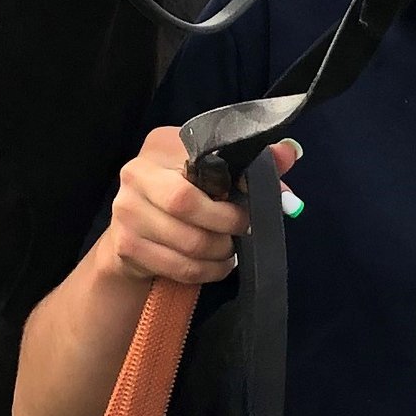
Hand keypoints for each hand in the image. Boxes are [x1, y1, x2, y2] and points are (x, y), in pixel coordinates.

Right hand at [102, 126, 297, 288]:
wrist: (132, 235)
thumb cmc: (183, 195)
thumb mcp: (214, 172)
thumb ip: (252, 163)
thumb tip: (289, 154)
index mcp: (161, 145)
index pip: (204, 160)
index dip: (235, 184)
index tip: (253, 200)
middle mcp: (136, 173)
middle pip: (186, 203)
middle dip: (225, 222)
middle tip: (244, 229)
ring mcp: (126, 211)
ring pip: (188, 241)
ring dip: (220, 252)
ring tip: (230, 249)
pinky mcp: (126, 246)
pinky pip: (180, 266)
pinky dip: (207, 271)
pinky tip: (216, 264)